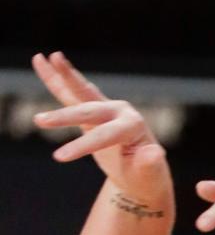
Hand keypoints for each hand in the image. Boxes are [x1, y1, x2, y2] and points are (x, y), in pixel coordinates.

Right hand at [32, 52, 171, 204]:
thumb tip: (155, 153)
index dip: (82, 146)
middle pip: (89, 110)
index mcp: (134, 126)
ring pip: (81, 91)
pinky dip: (58, 78)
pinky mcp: (95, 111)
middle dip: (64, 116)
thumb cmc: (146, 177)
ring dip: (61, 76)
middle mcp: (121, 112)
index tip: (59, 157)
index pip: (104, 134)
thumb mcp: (149, 174)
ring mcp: (108, 108)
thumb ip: (150, 163)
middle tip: (39, 120)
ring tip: (40, 57)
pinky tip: (42, 60)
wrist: (144, 175)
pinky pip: (72, 93)